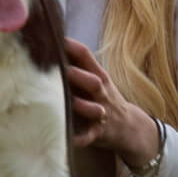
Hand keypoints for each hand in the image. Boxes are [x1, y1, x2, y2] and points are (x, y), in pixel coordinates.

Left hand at [64, 37, 160, 168]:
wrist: (129, 127)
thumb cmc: (102, 98)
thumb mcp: (96, 79)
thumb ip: (76, 65)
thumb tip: (48, 47)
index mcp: (97, 75)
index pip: (86, 56)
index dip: (72, 47)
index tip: (54, 38)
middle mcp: (101, 92)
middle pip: (93, 81)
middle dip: (78, 76)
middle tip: (61, 70)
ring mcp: (102, 113)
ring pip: (94, 108)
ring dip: (82, 106)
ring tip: (70, 103)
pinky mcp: (99, 132)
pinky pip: (90, 136)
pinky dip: (80, 138)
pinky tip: (69, 138)